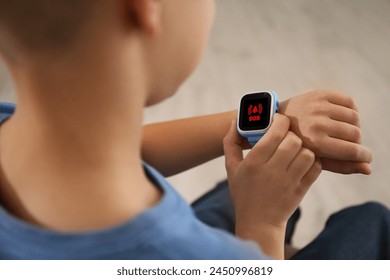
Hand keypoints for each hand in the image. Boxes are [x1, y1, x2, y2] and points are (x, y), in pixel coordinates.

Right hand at [223, 114, 320, 257]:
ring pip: (307, 153)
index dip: (280, 121)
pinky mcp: (301, 189)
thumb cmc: (243, 191)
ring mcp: (289, 181)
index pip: (275, 133)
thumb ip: (230, 143)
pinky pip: (316, 167)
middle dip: (290, 135)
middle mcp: (272, 171)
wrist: (258, 222)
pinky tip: (302, 162)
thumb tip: (234, 121)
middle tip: (285, 138)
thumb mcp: (231, 168)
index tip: (278, 121)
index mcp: (254, 163)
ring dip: (302, 148)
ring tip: (294, 152)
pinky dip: (312, 161)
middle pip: (293, 140)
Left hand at [279, 91, 372, 174]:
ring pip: (355, 117)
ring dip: (354, 126)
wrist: (275, 121)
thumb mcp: (315, 160)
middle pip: (356, 134)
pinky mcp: (320, 94)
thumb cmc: (297, 145)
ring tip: (344, 132)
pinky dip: (351, 111)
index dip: (364, 155)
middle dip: (356, 142)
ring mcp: (318, 107)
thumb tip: (369, 169)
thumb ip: (342, 166)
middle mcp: (317, 123)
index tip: (366, 157)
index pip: (353, 150)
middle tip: (348, 144)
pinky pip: (349, 101)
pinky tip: (342, 118)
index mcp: (315, 142)